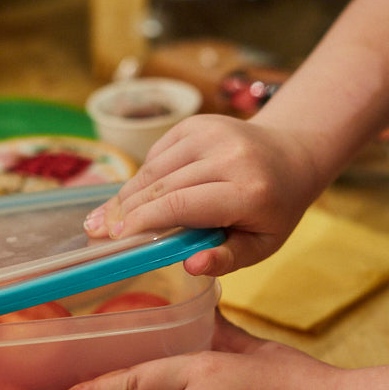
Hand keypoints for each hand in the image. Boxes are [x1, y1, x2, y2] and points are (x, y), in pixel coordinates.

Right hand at [83, 114, 322, 276]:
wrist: (291, 157)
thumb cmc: (274, 211)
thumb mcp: (262, 245)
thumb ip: (227, 258)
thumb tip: (192, 266)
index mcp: (248, 190)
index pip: (183, 204)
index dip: (144, 221)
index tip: (116, 238)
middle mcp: (229, 154)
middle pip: (162, 186)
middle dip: (125, 211)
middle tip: (97, 233)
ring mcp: (211, 132)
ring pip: (154, 168)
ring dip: (126, 195)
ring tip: (103, 218)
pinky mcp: (197, 123)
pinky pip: (158, 154)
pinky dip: (145, 177)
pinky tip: (137, 196)